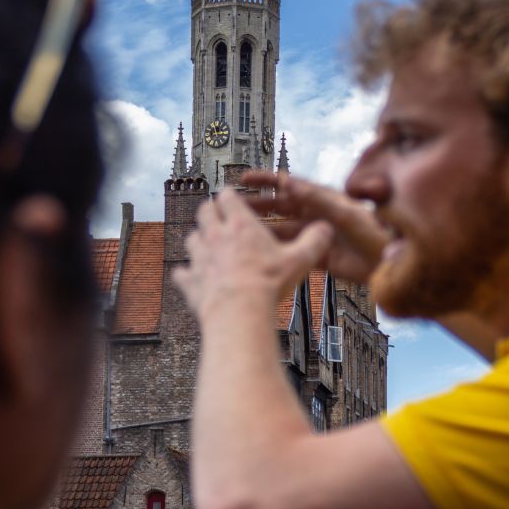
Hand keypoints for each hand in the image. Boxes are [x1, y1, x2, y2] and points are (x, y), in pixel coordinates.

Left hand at [173, 189, 333, 319]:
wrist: (239, 312)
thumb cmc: (267, 283)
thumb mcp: (300, 259)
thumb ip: (314, 241)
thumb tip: (326, 229)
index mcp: (240, 224)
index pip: (227, 196)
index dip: (230, 196)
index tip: (233, 198)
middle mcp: (215, 235)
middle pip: (204, 211)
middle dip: (211, 212)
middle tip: (219, 217)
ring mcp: (199, 257)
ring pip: (191, 239)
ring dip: (198, 240)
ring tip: (208, 247)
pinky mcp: (190, 281)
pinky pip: (181, 274)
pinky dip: (185, 274)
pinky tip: (190, 277)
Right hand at [242, 171, 388, 283]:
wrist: (391, 264)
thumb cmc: (377, 233)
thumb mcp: (345, 213)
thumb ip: (316, 198)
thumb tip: (289, 181)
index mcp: (323, 198)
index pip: (289, 184)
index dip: (266, 180)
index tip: (244, 178)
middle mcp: (316, 215)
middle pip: (280, 207)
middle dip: (257, 206)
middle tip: (233, 207)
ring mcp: (315, 236)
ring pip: (282, 230)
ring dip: (262, 230)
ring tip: (239, 232)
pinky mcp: (318, 256)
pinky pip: (291, 251)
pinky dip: (276, 251)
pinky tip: (259, 254)